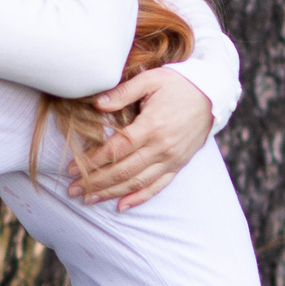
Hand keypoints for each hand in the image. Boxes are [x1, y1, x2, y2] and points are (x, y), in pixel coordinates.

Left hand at [67, 68, 212, 209]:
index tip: (72, 167)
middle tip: (72, 189)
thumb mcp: (150, 79)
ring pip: (137, 182)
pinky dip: (139, 198)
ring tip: (89, 199)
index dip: (92, 161)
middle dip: (95, 182)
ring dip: (111, 193)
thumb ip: (122, 92)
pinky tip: (121, 206)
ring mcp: (171, 159)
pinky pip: (158, 186)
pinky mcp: (179, 164)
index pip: (116, 149)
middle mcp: (162, 147)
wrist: (212, 94)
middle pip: (123, 171)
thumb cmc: (178, 84)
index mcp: (151, 126)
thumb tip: (97, 103)